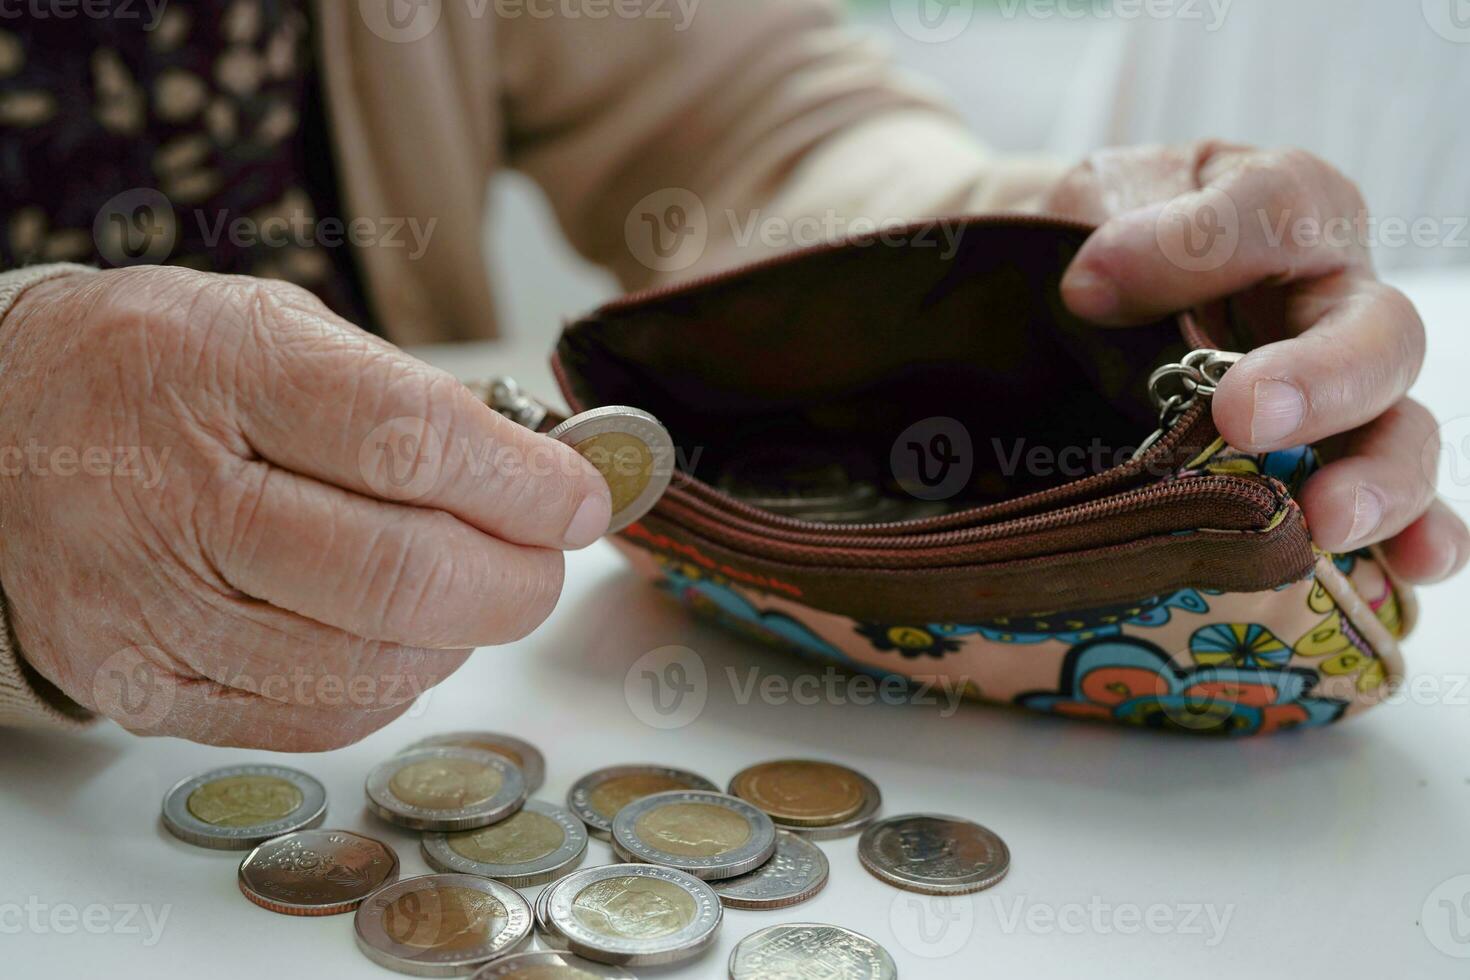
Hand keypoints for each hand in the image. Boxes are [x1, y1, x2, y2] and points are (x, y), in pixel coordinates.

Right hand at [0, 268, 611, 748]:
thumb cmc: (158, 370)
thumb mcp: (274, 327)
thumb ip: (408, 399)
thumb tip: (545, 472)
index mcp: (220, 369)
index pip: (410, 441)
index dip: (523, 483)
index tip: (581, 499)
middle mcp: (176, 493)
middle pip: (400, 574)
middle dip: (515, 579)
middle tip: (545, 558)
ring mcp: (152, 604)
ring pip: (368, 663)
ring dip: (461, 636)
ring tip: (472, 590)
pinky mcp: (145, 686)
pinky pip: (317, 717)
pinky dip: (392, 683)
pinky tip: (400, 637)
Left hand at [1046, 141, 1466, 584]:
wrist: (1075, 290)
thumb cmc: (1100, 235)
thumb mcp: (1096, 201)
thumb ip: (1110, 227)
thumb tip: (1094, 287)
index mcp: (1283, 209)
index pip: (1273, 211)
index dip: (1196, 246)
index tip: (1088, 288)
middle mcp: (1333, 300)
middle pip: (1374, 336)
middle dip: (1320, 383)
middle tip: (1247, 419)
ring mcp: (1341, 392)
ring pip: (1397, 431)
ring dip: (1374, 480)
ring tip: (1329, 520)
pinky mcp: (1326, 466)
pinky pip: (1390, 507)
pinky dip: (1406, 537)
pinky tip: (1405, 568)